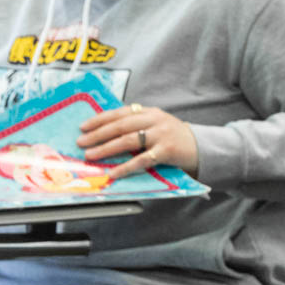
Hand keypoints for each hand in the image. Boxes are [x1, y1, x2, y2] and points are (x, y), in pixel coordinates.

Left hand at [79, 103, 199, 180]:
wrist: (202, 147)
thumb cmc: (174, 138)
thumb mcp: (156, 125)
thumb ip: (137, 125)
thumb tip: (104, 133)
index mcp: (150, 112)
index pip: (120, 113)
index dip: (100, 119)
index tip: (83, 127)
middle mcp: (155, 120)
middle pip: (121, 126)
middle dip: (98, 134)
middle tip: (82, 142)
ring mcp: (162, 135)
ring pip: (128, 140)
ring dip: (106, 149)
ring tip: (91, 155)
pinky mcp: (167, 151)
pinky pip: (142, 160)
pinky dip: (126, 167)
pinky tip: (114, 172)